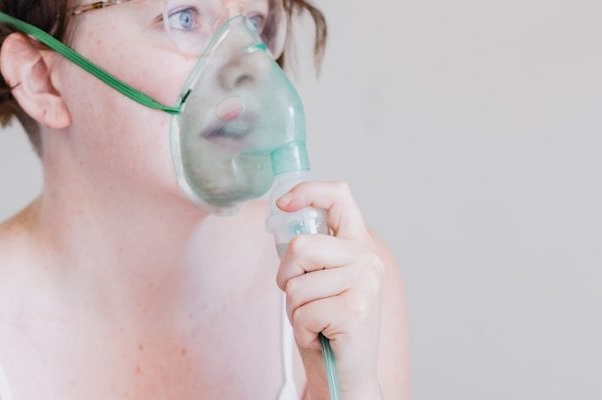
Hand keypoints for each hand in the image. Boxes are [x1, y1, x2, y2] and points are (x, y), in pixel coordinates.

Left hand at [275, 181, 384, 399]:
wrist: (345, 374)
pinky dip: (302, 330)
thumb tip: (282, 213)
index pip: (339, 197)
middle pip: (300, 246)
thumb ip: (309, 252)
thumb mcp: (317, 280)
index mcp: (357, 245)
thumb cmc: (327, 326)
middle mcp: (367, 259)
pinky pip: (303, 311)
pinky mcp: (356, 310)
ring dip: (295, 311)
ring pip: (297, 285)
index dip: (308, 191)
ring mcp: (365, 283)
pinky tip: (321, 336)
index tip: (282, 204)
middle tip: (303, 301)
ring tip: (316, 322)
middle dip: (287, 278)